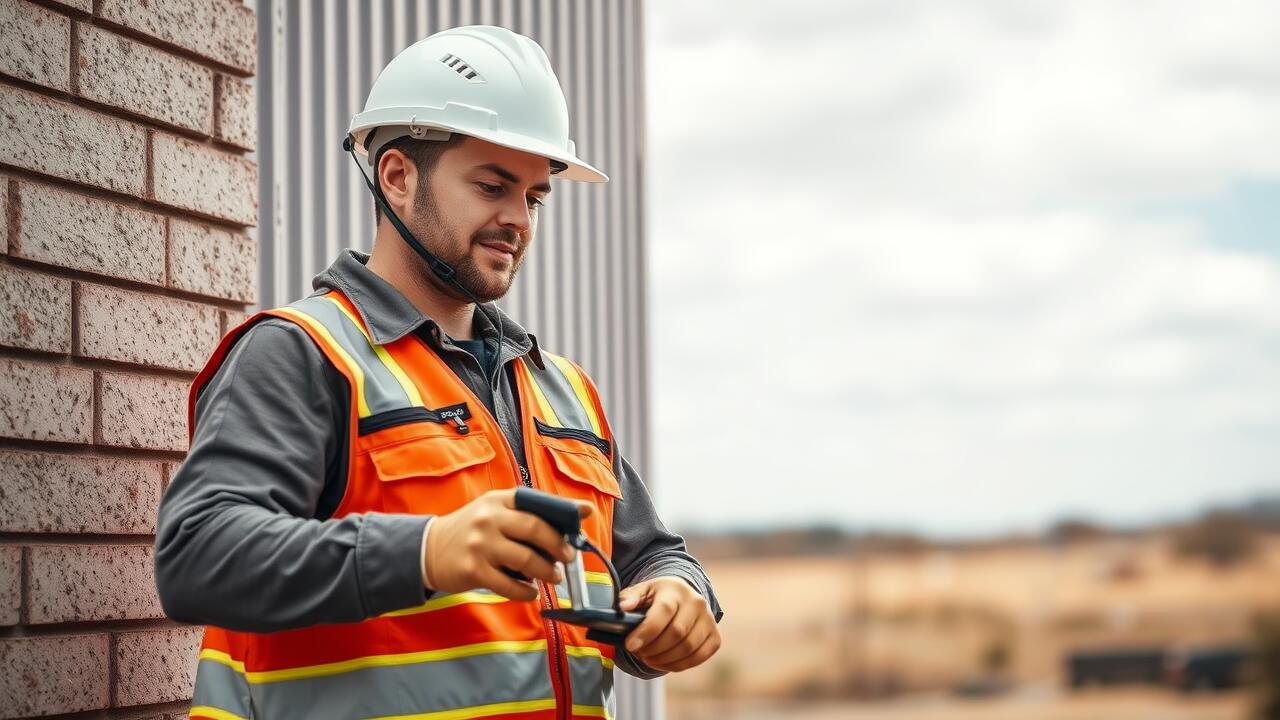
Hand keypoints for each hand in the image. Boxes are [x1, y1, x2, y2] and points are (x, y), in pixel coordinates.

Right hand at [424, 488, 591, 600]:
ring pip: (526, 559)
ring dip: (546, 571)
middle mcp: (489, 519)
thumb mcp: (492, 513)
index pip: (536, 501)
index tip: (586, 514)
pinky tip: (531, 592)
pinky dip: (526, 592)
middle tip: (568, 557)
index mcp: (498, 501)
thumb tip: (566, 528)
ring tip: (553, 577)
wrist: (428, 550)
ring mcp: (480, 545)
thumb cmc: (471, 531)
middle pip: (535, 529)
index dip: (564, 508)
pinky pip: (509, 585)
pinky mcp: (473, 570)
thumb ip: (523, 515)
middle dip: (558, 545)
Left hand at [618, 576, 720, 671]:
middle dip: (653, 648)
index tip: (630, 645)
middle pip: (677, 632)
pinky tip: (664, 662)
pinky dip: (679, 665)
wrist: (682, 599)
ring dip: (664, 659)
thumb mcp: (641, 592)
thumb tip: (623, 608)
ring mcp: (709, 620)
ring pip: (688, 647)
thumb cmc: (657, 598)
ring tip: (648, 658)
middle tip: (638, 652)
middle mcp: (697, 602)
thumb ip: (629, 599)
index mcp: (675, 589)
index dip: (647, 631)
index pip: (664, 611)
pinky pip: (699, 657)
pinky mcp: (715, 637)